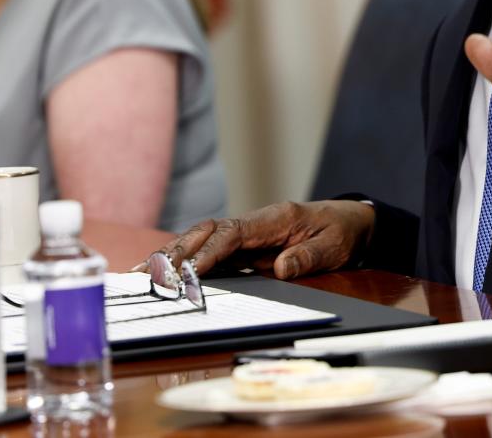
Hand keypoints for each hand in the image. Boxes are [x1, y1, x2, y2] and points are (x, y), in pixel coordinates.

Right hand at [132, 200, 375, 281]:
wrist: (349, 222)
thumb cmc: (340, 232)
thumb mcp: (333, 246)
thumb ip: (308, 256)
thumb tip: (283, 268)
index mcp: (274, 219)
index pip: (232, 232)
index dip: (209, 251)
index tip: (190, 271)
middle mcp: (254, 222)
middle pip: (207, 231)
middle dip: (178, 251)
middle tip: (149, 273)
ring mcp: (247, 232)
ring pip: (202, 239)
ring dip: (174, 255)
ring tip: (142, 273)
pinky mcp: (245, 245)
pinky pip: (211, 250)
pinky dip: (186, 260)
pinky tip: (164, 274)